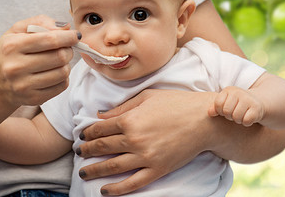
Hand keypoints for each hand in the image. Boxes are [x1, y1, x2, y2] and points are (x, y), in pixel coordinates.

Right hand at [0, 15, 79, 107]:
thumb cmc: (11, 52)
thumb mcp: (18, 30)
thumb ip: (41, 22)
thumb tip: (66, 27)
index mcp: (12, 46)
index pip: (50, 40)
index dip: (68, 37)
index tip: (75, 36)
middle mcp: (15, 67)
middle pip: (60, 57)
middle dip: (68, 50)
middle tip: (65, 48)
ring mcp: (23, 85)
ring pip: (63, 72)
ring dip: (66, 64)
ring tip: (58, 61)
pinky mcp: (33, 98)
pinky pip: (62, 86)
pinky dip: (63, 78)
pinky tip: (54, 73)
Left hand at [76, 89, 218, 195]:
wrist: (204, 120)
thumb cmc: (177, 103)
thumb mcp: (147, 96)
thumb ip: (122, 106)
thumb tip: (100, 115)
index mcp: (130, 119)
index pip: (100, 129)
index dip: (88, 133)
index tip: (83, 136)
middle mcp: (134, 139)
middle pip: (102, 148)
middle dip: (87, 151)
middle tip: (79, 152)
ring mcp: (146, 156)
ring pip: (112, 167)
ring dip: (94, 170)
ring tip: (84, 172)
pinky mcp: (157, 169)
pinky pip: (132, 183)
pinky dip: (116, 189)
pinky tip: (104, 191)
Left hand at [208, 86, 263, 126]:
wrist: (257, 103)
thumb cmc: (237, 105)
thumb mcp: (225, 103)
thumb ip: (215, 107)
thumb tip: (209, 113)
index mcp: (229, 90)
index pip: (218, 104)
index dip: (220, 111)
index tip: (225, 111)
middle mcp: (239, 92)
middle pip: (227, 112)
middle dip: (229, 116)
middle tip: (234, 114)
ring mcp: (248, 99)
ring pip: (236, 117)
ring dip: (238, 120)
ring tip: (241, 115)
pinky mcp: (257, 108)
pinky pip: (246, 121)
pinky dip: (246, 123)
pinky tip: (248, 118)